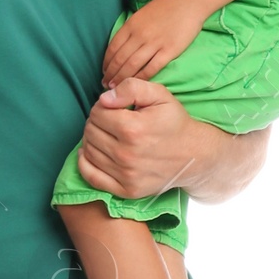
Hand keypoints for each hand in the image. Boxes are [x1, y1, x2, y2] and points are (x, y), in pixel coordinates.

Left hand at [77, 74, 199, 202]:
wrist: (194, 155)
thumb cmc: (174, 122)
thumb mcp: (160, 95)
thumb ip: (131, 87)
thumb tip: (104, 99)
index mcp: (133, 129)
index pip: (97, 113)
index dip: (102, 106)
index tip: (113, 108)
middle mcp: (127, 154)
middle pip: (90, 132)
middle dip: (95, 122)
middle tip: (109, 121)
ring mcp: (126, 175)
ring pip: (89, 152)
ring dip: (91, 140)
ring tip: (105, 134)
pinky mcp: (126, 190)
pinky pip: (91, 176)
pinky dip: (84, 163)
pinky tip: (89, 152)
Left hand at [101, 0, 204, 86]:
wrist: (189, 1)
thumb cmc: (166, 7)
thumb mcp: (141, 14)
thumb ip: (130, 30)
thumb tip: (120, 46)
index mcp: (131, 25)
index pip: (112, 48)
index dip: (106, 63)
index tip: (103, 72)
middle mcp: (140, 35)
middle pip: (120, 60)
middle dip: (110, 75)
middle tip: (106, 85)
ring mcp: (154, 43)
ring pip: (132, 66)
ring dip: (121, 79)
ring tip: (116, 88)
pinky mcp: (169, 51)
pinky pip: (151, 68)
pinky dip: (141, 78)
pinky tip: (136, 84)